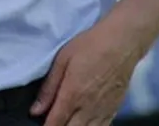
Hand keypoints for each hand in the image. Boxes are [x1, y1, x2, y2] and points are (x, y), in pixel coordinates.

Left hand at [28, 22, 142, 125]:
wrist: (123, 42)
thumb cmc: (91, 45)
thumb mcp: (62, 60)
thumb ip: (49, 88)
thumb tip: (35, 110)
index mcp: (72, 95)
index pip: (55, 123)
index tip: (40, 124)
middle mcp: (88, 108)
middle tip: (53, 121)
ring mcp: (103, 111)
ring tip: (67, 121)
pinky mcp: (114, 110)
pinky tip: (84, 123)